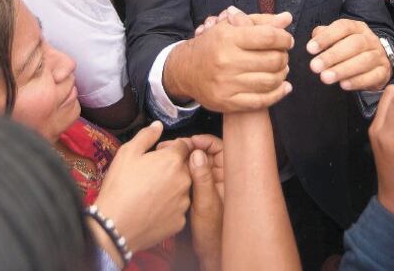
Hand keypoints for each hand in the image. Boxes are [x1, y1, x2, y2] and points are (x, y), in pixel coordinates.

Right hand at [94, 121, 192, 253]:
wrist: (114, 225)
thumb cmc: (119, 186)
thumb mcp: (127, 153)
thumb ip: (146, 136)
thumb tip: (158, 125)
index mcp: (173, 160)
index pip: (183, 146)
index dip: (170, 148)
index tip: (158, 154)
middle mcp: (185, 180)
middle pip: (185, 167)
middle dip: (172, 167)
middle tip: (151, 174)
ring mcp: (184, 202)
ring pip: (183, 188)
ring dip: (172, 187)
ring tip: (150, 192)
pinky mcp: (180, 221)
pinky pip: (178, 209)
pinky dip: (169, 207)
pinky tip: (153, 208)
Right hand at [164, 9, 294, 112]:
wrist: (184, 70)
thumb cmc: (212, 45)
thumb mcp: (231, 27)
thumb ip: (260, 22)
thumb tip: (287, 18)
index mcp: (227, 38)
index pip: (268, 37)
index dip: (284, 38)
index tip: (287, 40)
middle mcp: (226, 61)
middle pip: (272, 60)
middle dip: (284, 56)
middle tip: (282, 54)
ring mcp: (226, 84)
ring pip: (270, 81)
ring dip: (282, 74)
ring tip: (281, 68)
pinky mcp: (227, 102)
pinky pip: (262, 101)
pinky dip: (278, 94)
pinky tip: (284, 86)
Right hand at [178, 135, 224, 270]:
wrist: (209, 252)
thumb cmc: (213, 233)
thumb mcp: (206, 203)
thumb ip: (202, 178)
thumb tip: (197, 153)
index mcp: (228, 176)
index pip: (219, 147)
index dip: (203, 141)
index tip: (189, 141)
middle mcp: (219, 178)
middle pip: (205, 153)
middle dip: (188, 148)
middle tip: (171, 148)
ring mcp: (209, 184)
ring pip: (195, 163)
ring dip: (182, 159)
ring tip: (166, 157)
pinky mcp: (199, 192)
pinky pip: (190, 175)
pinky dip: (180, 171)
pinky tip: (169, 173)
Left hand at [307, 18, 391, 90]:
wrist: (377, 62)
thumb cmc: (350, 49)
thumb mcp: (338, 38)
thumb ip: (324, 36)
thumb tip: (315, 38)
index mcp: (357, 27)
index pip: (342, 27)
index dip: (326, 37)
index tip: (310, 49)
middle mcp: (369, 39)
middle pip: (354, 44)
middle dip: (332, 56)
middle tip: (315, 66)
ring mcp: (378, 56)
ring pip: (364, 61)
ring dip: (343, 70)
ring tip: (325, 77)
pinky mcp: (383, 72)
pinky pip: (373, 76)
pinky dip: (357, 81)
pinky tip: (343, 85)